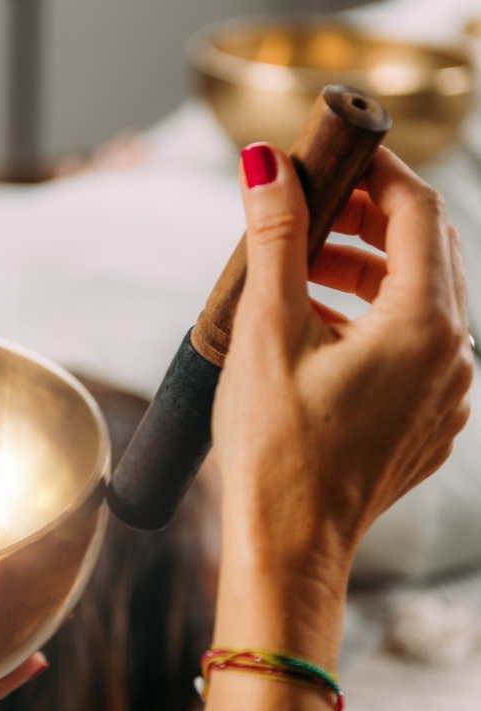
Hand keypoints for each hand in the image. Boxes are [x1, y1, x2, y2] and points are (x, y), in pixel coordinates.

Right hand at [213, 144, 471, 661]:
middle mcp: (451, 357)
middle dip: (364, 223)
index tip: (332, 159)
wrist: (288, 544)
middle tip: (306, 218)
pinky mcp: (428, 422)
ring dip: (364, 275)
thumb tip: (267, 165)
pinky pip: (413, 349)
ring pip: (419, 303)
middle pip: (425, 254)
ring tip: (299, 281)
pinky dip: (371, 323)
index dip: (376, 172)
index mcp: (422, 326)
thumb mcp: (267, 330)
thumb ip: (275, 239)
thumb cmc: (274, 445)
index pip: (418, 211)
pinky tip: (317, 337)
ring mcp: (446, 395)